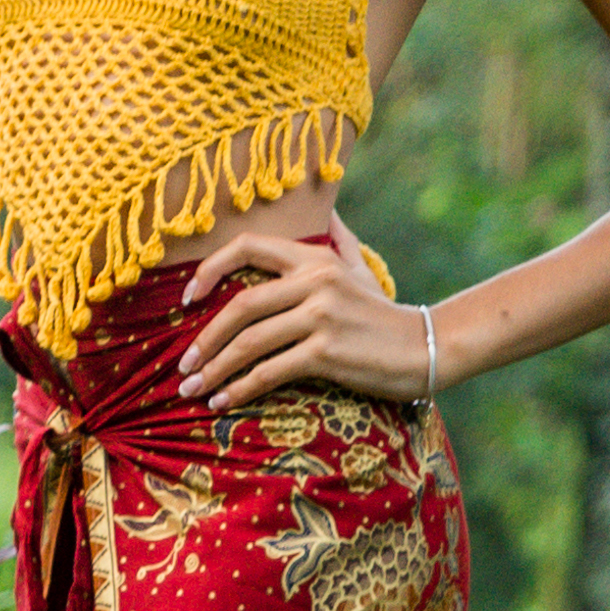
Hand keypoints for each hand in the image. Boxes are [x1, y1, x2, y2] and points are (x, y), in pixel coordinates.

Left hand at [179, 228, 437, 413]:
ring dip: (214, 369)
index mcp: (314, 258)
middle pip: (240, 304)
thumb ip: (334, 239)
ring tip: (192, 389)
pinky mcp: (327, 351)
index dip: (208, 270)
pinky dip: (240, 388)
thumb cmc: (383, 314)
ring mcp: (321, 316)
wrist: (426, 347)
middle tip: (182, 364)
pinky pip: (269, 371)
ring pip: (249, 341)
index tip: (186, 298)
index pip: (247, 247)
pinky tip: (224, 401)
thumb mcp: (358, 268)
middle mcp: (314, 281)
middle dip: (204, 338)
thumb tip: (324, 209)